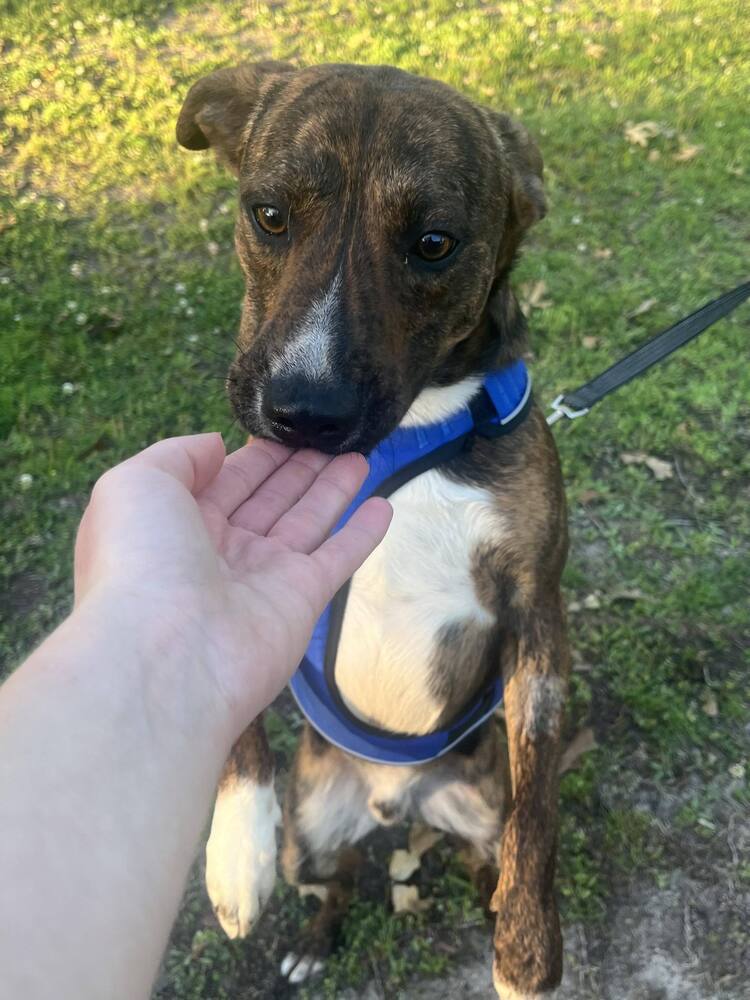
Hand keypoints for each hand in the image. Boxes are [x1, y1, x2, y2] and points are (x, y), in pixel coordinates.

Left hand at [74, 433, 391, 726]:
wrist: (168, 652)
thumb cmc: (142, 559)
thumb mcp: (136, 484)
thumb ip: (178, 455)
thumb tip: (218, 447)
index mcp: (177, 524)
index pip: (226, 481)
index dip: (255, 456)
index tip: (286, 429)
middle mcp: (221, 550)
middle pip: (270, 499)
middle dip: (298, 468)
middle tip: (331, 437)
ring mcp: (264, 577)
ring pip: (307, 521)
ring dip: (333, 489)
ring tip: (360, 455)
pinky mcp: (302, 600)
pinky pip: (338, 558)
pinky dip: (362, 533)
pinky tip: (385, 506)